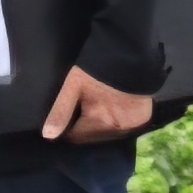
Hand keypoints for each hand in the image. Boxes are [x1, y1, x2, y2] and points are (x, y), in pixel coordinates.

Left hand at [42, 65, 157, 143]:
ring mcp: (133, 124)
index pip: (77, 137)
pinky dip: (117, 123)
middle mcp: (118, 128)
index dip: (68, 129)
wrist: (129, 55)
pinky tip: (111, 113)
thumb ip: (61, 111)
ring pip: (110, 134)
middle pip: (94, 137)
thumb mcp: (73, 86)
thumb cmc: (97, 69)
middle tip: (81, 112)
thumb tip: (49, 135)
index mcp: (100, 121)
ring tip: (96, 112)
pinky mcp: (143, 118)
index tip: (66, 119)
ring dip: (102, 127)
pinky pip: (125, 129)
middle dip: (85, 128)